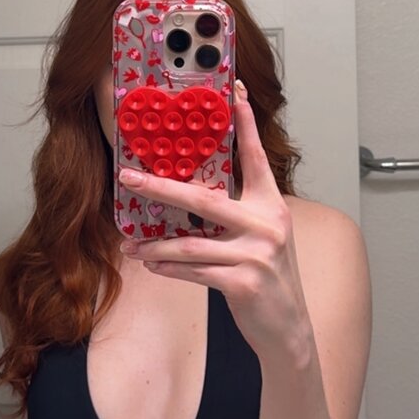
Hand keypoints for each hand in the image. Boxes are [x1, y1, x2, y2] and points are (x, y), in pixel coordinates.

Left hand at [118, 80, 309, 355]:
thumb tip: (191, 194)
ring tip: (131, 244)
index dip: (245, 123)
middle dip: (161, 188)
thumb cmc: (269, 278)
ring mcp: (257, 253)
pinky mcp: (244, 282)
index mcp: (271, 205)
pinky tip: (152, 265)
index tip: (234, 91)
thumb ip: (237, 214)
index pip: (256, 157)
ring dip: (156, 246)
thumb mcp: (262, 237)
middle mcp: (267, 223)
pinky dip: (170, 269)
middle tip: (129, 177)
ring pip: (192, 244)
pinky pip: (195, 271)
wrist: (288, 327)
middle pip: (204, 198)